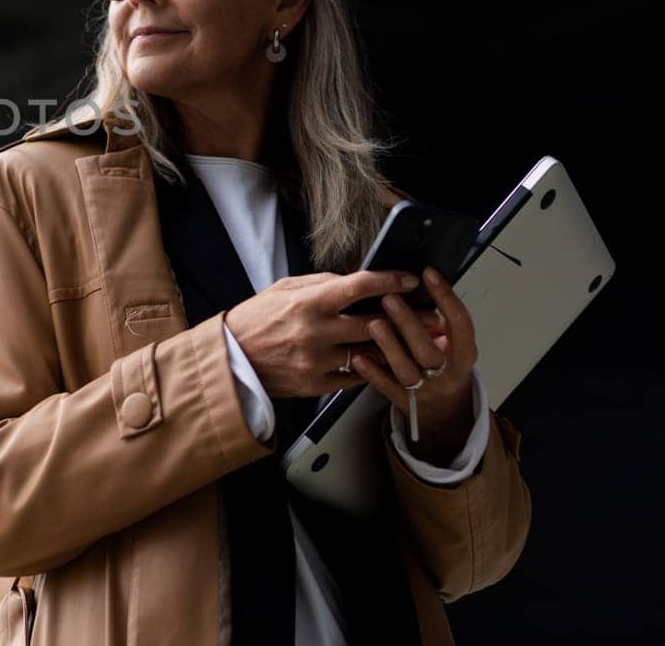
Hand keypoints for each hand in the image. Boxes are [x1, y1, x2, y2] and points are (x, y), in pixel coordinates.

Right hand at [225, 269, 442, 397]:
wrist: (231, 360)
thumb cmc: (256, 319)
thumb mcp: (284, 289)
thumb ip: (321, 284)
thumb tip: (354, 280)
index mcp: (308, 302)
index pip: (358, 286)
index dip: (389, 281)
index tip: (409, 280)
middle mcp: (315, 332)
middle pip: (375, 324)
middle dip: (409, 319)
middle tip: (433, 316)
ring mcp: (317, 361)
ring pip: (370, 354)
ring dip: (397, 348)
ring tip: (419, 343)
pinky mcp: (315, 385)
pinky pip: (353, 377)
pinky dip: (368, 368)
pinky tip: (381, 363)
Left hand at [350, 265, 478, 463]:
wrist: (443, 408)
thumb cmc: (443, 363)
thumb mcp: (453, 343)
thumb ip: (438, 321)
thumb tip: (414, 284)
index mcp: (464, 354)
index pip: (460, 324)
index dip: (446, 298)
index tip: (428, 274)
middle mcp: (447, 373)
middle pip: (429, 351)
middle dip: (409, 323)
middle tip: (390, 298)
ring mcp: (425, 389)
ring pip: (407, 370)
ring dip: (389, 346)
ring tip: (373, 323)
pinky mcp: (403, 400)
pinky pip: (385, 387)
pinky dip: (371, 371)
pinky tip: (358, 355)